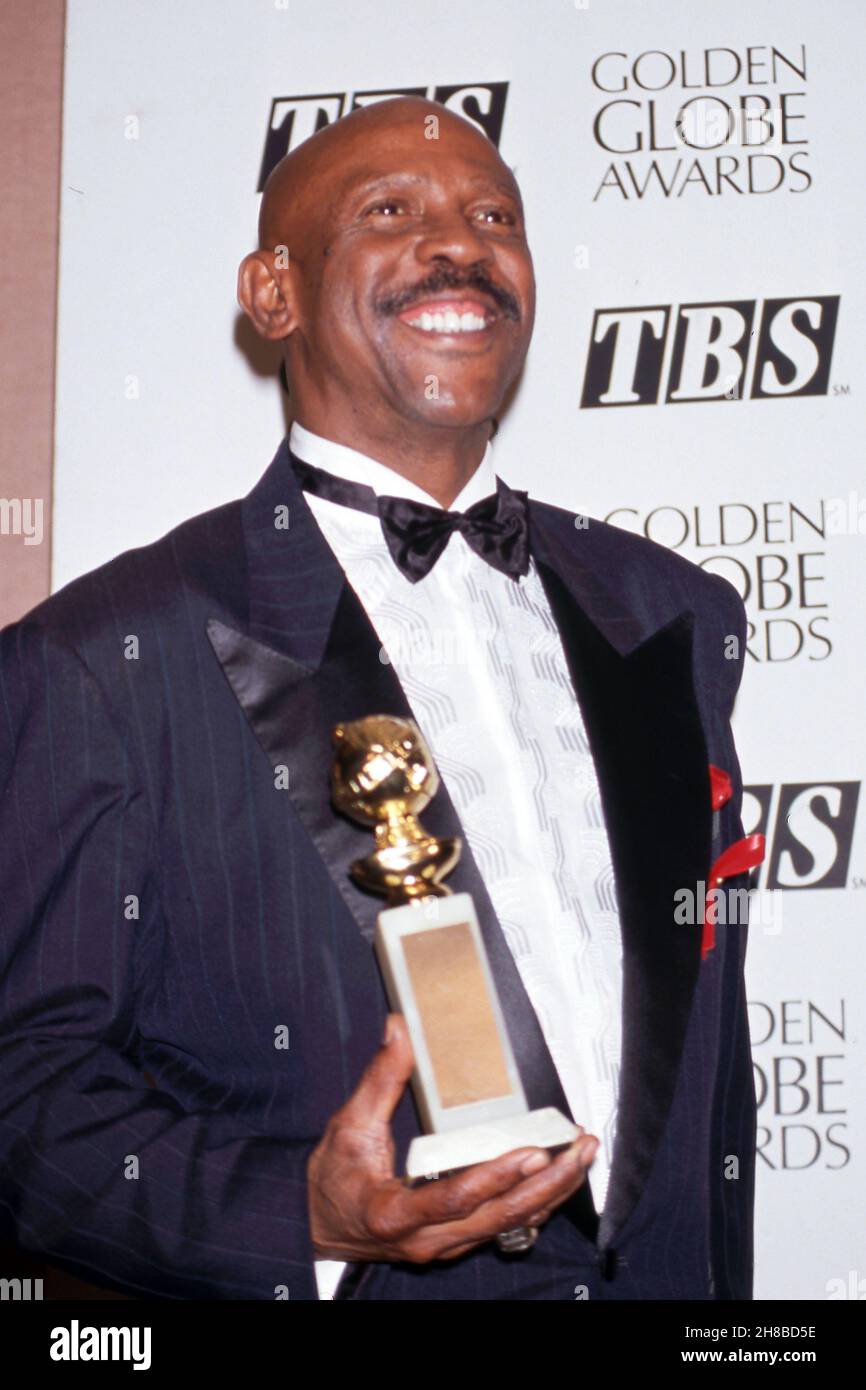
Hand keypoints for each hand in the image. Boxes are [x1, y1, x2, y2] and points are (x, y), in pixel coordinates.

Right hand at [307, 1013, 598, 1263]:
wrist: (321, 1226)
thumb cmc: (332, 1182)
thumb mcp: (347, 1126)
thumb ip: (379, 1080)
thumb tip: (398, 1032)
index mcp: (396, 1213)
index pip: (458, 1197)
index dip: (498, 1174)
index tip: (533, 1151)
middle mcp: (427, 1238)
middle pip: (500, 1216)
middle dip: (548, 1183)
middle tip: (579, 1149)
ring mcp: (445, 1245)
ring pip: (510, 1225)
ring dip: (551, 1192)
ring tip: (580, 1157)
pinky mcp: (456, 1241)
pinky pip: (504, 1227)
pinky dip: (535, 1203)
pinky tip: (557, 1180)